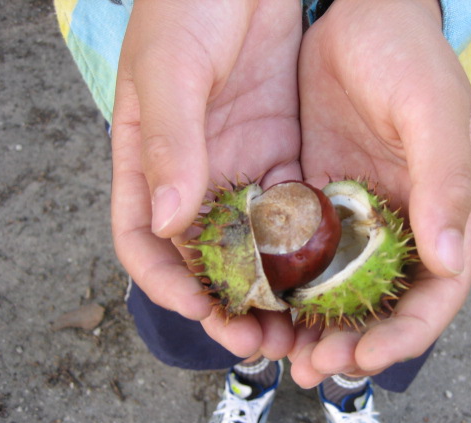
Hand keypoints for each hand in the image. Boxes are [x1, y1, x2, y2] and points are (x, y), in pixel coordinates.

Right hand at [111, 0, 301, 358]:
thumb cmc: (191, 0)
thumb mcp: (172, 67)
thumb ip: (170, 142)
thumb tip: (166, 220)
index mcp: (148, 159)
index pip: (143, 238)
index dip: (166, 281)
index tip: (200, 308)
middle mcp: (194, 173)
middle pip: (204, 256)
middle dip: (228, 303)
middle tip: (260, 341)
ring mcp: (240, 166)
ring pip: (251, 245)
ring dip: (272, 289)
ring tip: (298, 327)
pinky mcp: (282, 154)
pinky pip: (291, 213)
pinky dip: (304, 250)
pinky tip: (327, 275)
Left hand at [289, 0, 470, 385]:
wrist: (357, 17)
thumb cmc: (408, 57)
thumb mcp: (433, 113)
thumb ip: (446, 184)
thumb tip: (450, 262)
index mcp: (441, 216)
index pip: (434, 296)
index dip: (403, 335)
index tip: (363, 358)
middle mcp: (398, 228)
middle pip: (378, 308)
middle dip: (347, 345)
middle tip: (309, 368)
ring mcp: (353, 219)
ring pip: (334, 292)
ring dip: (307, 327)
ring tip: (275, 351)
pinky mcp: (314, 202)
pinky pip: (296, 256)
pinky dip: (280, 285)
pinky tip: (254, 303)